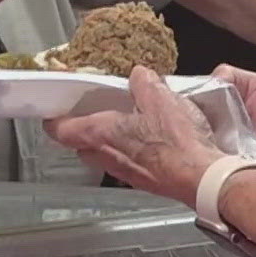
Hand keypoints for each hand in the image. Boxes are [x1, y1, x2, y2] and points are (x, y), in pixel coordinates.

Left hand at [45, 67, 225, 207]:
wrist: (202, 177)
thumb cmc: (176, 141)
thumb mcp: (158, 96)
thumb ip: (142, 80)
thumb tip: (138, 75)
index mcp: (100, 134)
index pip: (59, 130)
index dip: (53, 118)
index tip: (54, 108)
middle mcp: (106, 156)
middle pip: (80, 144)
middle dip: (83, 129)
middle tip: (94, 111)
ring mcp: (124, 172)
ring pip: (103, 155)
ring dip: (108, 140)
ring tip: (126, 122)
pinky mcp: (143, 181)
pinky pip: (126, 163)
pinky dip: (130, 151)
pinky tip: (151, 140)